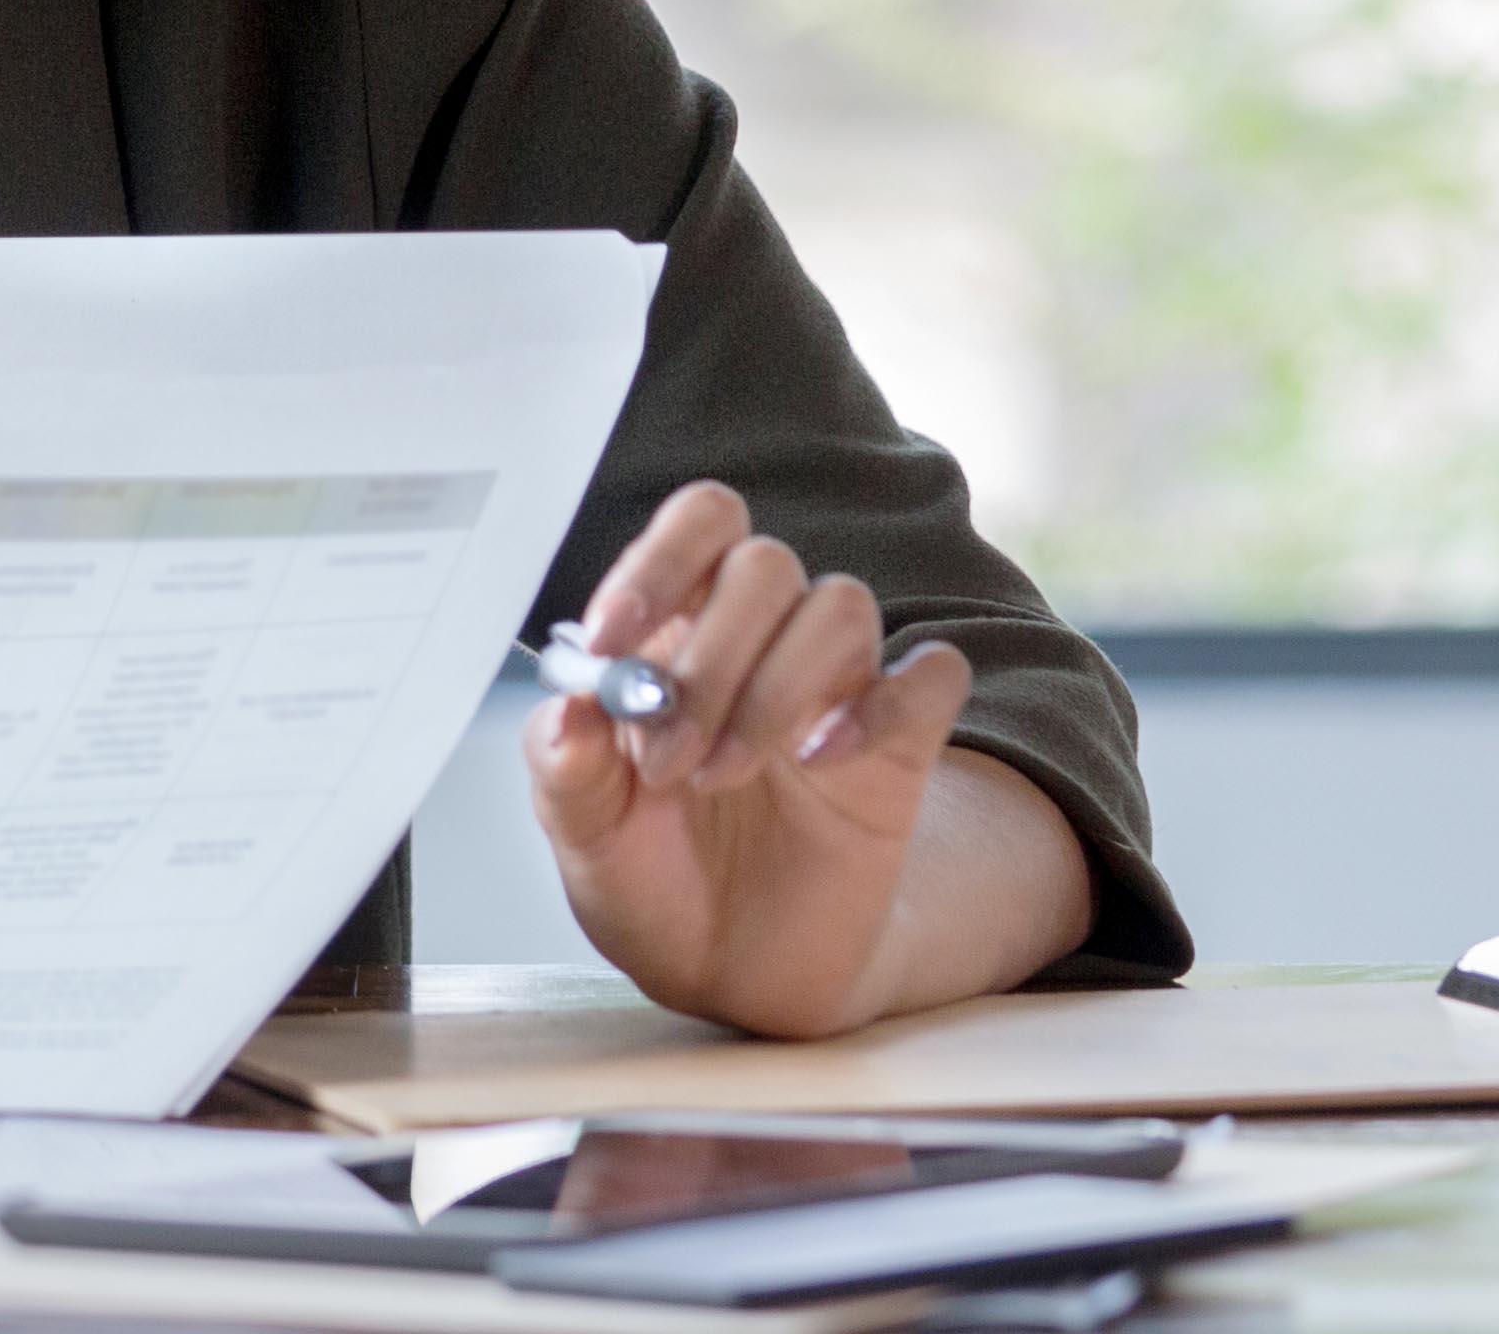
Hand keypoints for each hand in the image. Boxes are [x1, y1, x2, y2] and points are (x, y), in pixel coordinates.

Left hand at [525, 481, 1061, 1040]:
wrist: (729, 974)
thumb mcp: (583, 834)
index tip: (614, 638)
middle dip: (709, 658)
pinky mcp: (902, 747)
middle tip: (667, 761)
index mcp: (679, 631)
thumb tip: (568, 700)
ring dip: (775, 688)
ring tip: (722, 776)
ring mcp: (837, 690)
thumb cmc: (651, 881)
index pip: (699, 525)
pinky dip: (882, 704)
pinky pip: (934, 676)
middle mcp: (763, 641)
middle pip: (765, 566)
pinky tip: (821, 760)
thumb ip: (563, 762)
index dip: (658, 561)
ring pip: (841, 606)